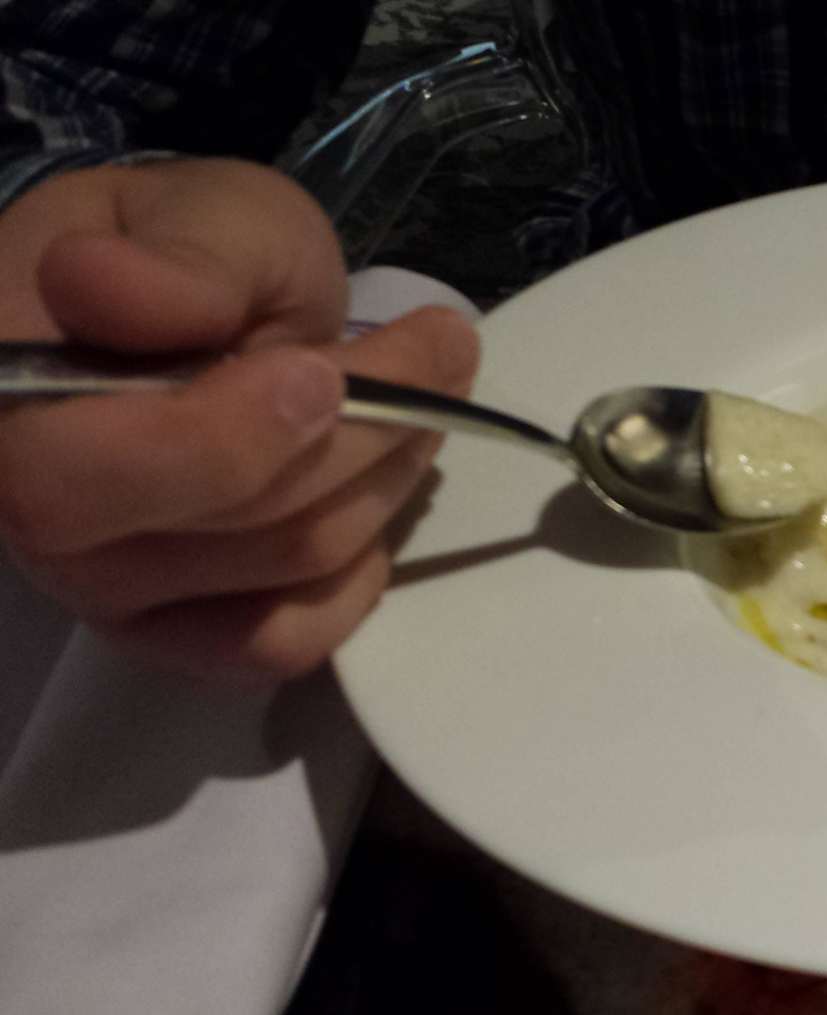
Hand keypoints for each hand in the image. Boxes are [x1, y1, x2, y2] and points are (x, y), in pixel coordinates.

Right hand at [0, 158, 477, 678]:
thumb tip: (102, 287)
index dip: (216, 440)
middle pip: (216, 525)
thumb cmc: (179, 254)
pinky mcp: (174, 633)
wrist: (188, 311)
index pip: (70, 475)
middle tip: (437, 349)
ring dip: (384, 474)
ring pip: (284, 564)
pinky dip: (357, 574)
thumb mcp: (199, 215)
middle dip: (356, 439)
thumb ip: (175, 259)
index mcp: (1, 400)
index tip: (322, 370)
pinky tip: (370, 494)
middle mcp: (28, 517)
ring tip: (425, 391)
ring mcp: (101, 587)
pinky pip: (281, 641)